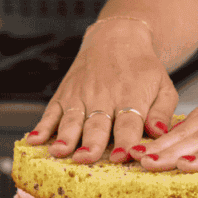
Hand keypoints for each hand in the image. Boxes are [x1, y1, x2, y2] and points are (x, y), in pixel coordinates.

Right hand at [26, 19, 178, 163]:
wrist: (117, 38)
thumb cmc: (143, 69)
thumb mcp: (163, 86)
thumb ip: (162, 112)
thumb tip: (160, 133)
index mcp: (130, 97)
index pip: (128, 123)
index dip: (124, 141)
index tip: (122, 156)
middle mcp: (104, 97)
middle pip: (97, 124)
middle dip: (91, 142)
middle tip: (85, 158)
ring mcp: (81, 96)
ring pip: (72, 120)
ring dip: (64, 137)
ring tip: (59, 152)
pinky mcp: (64, 95)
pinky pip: (51, 112)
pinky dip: (42, 126)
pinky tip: (34, 140)